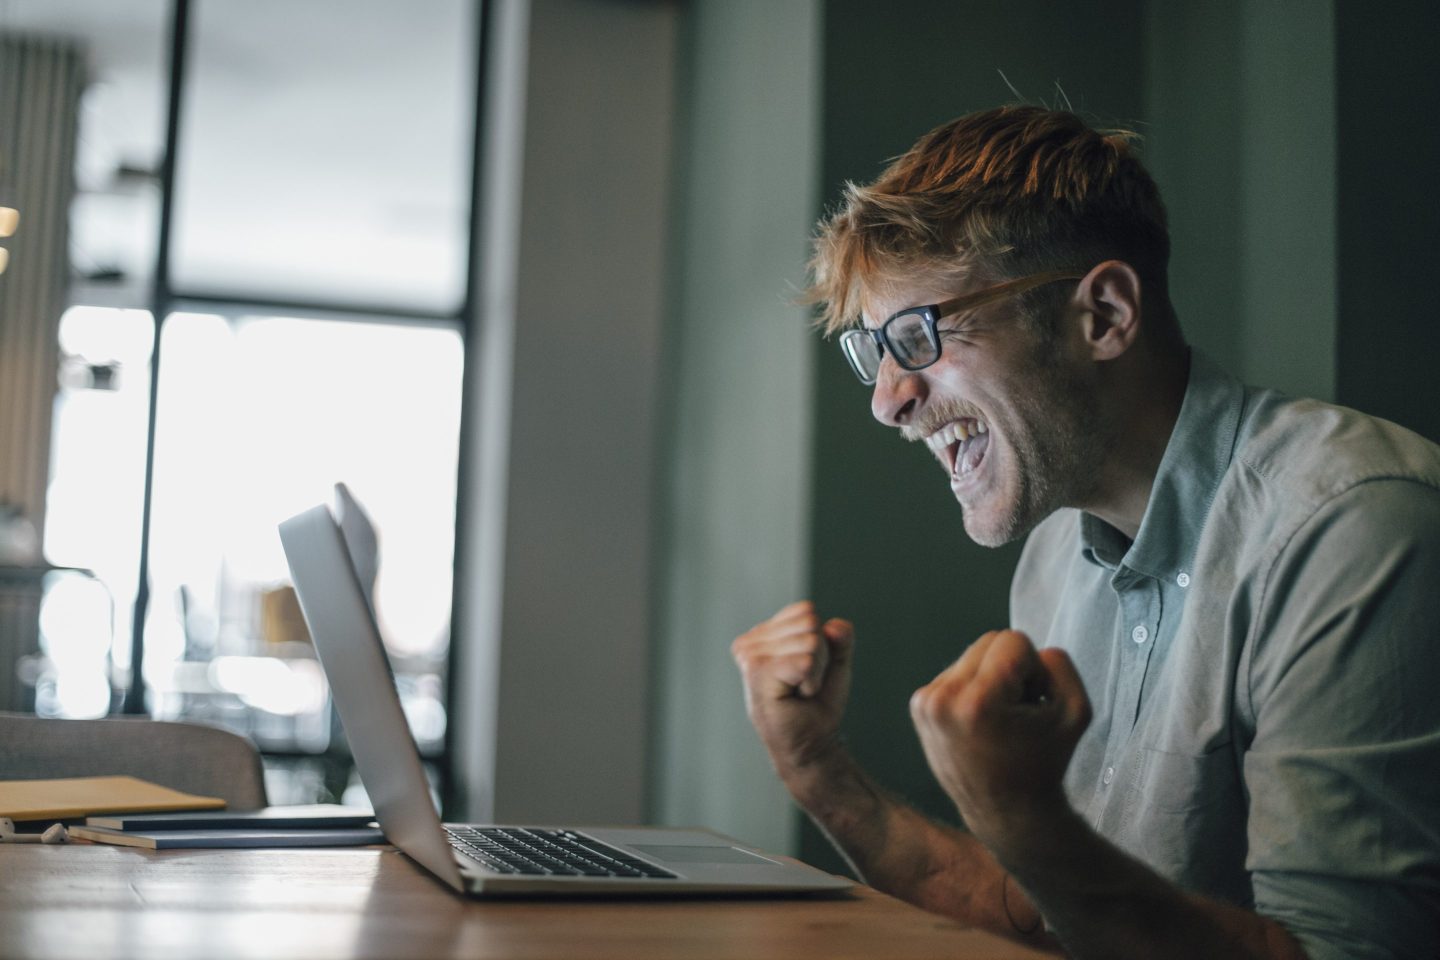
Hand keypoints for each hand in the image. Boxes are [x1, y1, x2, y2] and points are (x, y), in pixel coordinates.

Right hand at [732, 601, 853, 783]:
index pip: (805, 611)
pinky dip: (811, 681)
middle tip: (804, 682)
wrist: (811, 743)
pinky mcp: (758, 673)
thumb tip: (834, 625)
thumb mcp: (835, 662)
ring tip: (799, 690)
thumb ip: (840, 638)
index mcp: (762, 635)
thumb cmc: (816, 704)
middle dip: (820, 656)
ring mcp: (750, 657)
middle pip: (809, 623)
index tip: (806, 670)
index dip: (820, 641)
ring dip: (815, 671)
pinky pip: (804, 660)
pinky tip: (797, 696)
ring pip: (810, 641)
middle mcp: (750, 643)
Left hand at [910, 629, 1089, 856]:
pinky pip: (956, 672)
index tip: (1033, 705)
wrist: (1006, 812)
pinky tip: (982, 723)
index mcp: (977, 701)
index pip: (1013, 640)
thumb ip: (1059, 664)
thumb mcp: (1076, 710)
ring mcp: (926, 703)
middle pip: (989, 641)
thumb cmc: (1043, 765)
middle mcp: (943, 700)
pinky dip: (973, 689)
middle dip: (1012, 670)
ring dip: (992, 678)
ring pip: (972, 655)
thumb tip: (1032, 650)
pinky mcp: (919, 707)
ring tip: (1001, 720)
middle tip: (1019, 712)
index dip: (1035, 670)